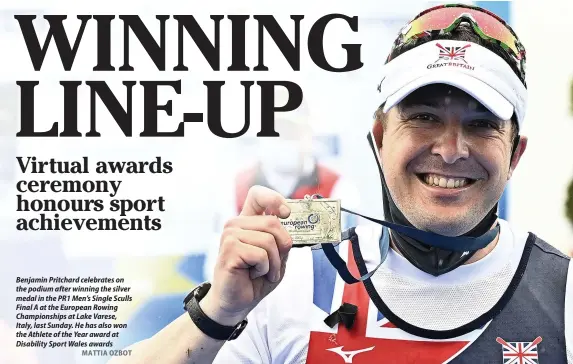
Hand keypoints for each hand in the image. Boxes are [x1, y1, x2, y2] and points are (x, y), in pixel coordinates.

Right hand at [200, 185, 292, 325]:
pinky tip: (252, 274)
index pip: (257, 195)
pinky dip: (264, 269)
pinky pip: (261, 255)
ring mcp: (230, 235)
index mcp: (247, 221)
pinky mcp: (228, 249)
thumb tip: (288, 220)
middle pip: (273, 222)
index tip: (286, 213)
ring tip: (262, 271)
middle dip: (282, 247)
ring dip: (273, 263)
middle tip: (273, 264)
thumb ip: (281, 238)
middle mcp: (236, 224)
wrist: (237, 302)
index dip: (274, 199)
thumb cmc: (255, 278)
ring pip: (268, 240)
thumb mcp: (277, 256)